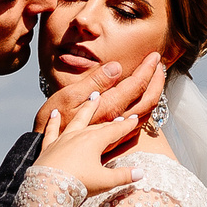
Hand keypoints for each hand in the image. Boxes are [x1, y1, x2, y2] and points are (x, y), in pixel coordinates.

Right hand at [34, 52, 164, 139]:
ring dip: (155, 94)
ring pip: (147, 113)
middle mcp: (117, 121)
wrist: (46, 150)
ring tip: (156, 79)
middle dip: (158, 80)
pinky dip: (147, 110)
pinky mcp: (115, 140)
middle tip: (160, 65)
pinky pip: (139, 124)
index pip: (137, 84)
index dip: (148, 68)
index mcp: (108, 107)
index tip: (154, 56)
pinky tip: (144, 102)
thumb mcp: (69, 95)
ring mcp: (118, 132)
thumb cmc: (53, 121)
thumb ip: (95, 81)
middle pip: (149, 99)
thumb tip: (117, 67)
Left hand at [36, 109, 145, 194]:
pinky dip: (53, 121)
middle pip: (99, 125)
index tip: (135, 119)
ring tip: (93, 97)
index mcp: (94, 141)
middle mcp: (79, 135)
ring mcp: (63, 139)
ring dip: (86, 109)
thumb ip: (123, 176)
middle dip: (111, 120)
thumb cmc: (77, 183)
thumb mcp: (104, 181)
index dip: (126, 125)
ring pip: (77, 120)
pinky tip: (54, 113)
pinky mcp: (49, 147)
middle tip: (120, 115)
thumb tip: (141, 173)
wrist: (47, 188)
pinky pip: (52, 130)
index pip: (115, 130)